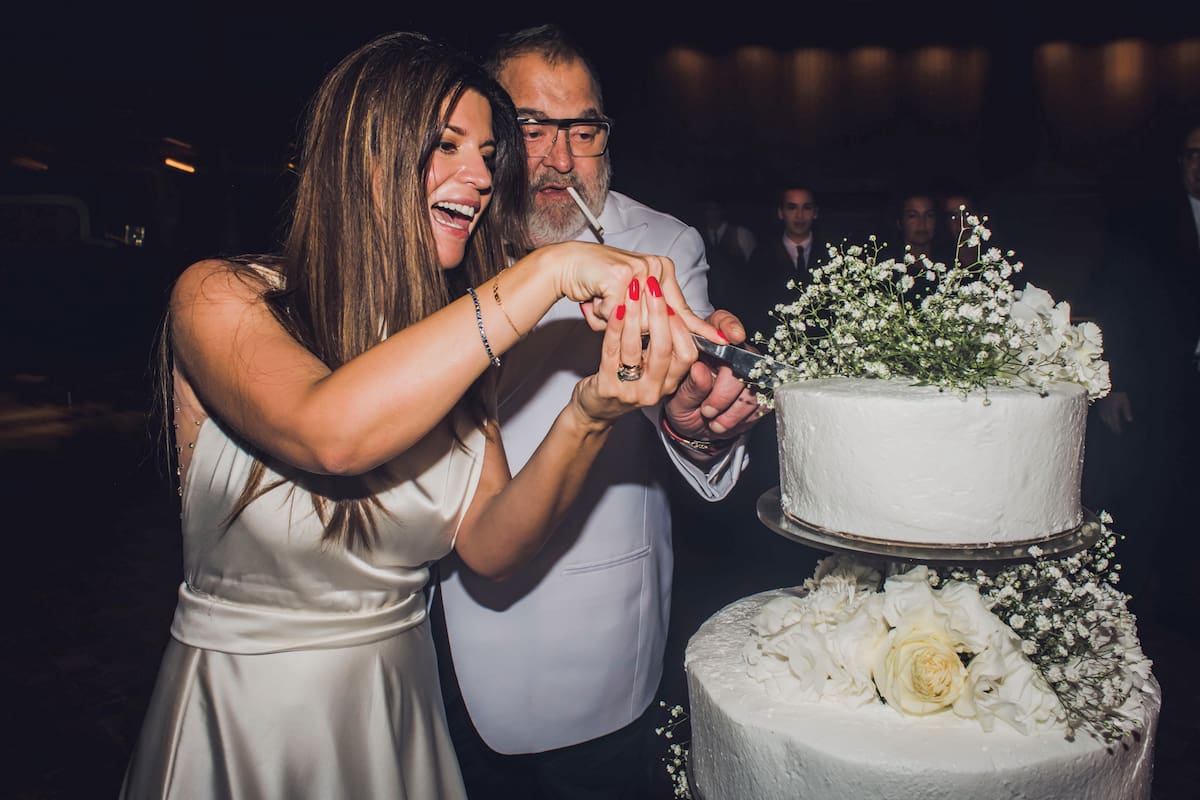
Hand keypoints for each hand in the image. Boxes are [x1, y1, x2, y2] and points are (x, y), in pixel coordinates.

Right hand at [544, 241, 723, 343]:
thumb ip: (652, 317)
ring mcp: (640, 269)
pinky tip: (594, 297)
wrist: (566, 266)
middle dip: (632, 327)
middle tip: (615, 313)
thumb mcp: (631, 303)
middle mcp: (655, 266)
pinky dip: (600, 313)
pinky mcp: (621, 276)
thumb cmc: (596, 286)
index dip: (701, 328)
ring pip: (637, 322)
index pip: (683, 307)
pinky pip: (617, 315)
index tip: (724, 341)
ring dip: (613, 320)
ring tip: (600, 302)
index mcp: (663, 270)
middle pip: (658, 323)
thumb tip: (672, 339)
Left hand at [571, 269, 697, 424]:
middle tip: (653, 287)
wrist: (595, 409)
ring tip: (632, 290)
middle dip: (659, 314)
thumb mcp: (652, 369)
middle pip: (664, 349)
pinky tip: (615, 308)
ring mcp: (630, 391)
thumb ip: (666, 347)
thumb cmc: (625, 381)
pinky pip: (611, 351)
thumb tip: (678, 310)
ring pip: (635, 348)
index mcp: (669, 383)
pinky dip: (614, 327)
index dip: (681, 328)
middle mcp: (654, 390)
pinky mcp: (607, 388)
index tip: (672, 303)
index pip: (687, 355)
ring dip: (634, 315)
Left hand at [663, 309, 768, 444]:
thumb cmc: (683, 404)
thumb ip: (689, 386)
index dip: (730, 326)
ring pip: (754, 385)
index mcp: (706, 343)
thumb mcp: (677, 398)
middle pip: (743, 360)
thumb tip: (700, 371)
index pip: (721, 322)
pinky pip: (761, 402)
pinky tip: (726, 423)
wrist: (695, 426)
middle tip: (707, 410)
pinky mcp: (761, 390)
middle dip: (725, 391)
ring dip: (733, 410)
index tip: (733, 336)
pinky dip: (743, 418)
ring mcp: (750, 370)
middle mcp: (732, 351)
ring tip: (714, 423)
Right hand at [1096, 390, 1131, 434]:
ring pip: (1105, 419)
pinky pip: (1101, 414)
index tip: (1119, 432)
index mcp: (1114, 411)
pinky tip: (1105, 419)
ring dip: (1108, 423)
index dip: (1117, 428)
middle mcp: (1107, 412)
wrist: (1108, 386)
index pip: (1115, 422)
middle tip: (1115, 432)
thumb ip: (1127, 411)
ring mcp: (1102, 409)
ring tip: (1110, 426)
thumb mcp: (1125, 402)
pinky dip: (1104, 418)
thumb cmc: (1118, 393)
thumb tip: (1129, 420)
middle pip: (1110, 422)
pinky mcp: (1099, 406)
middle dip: (1113, 427)